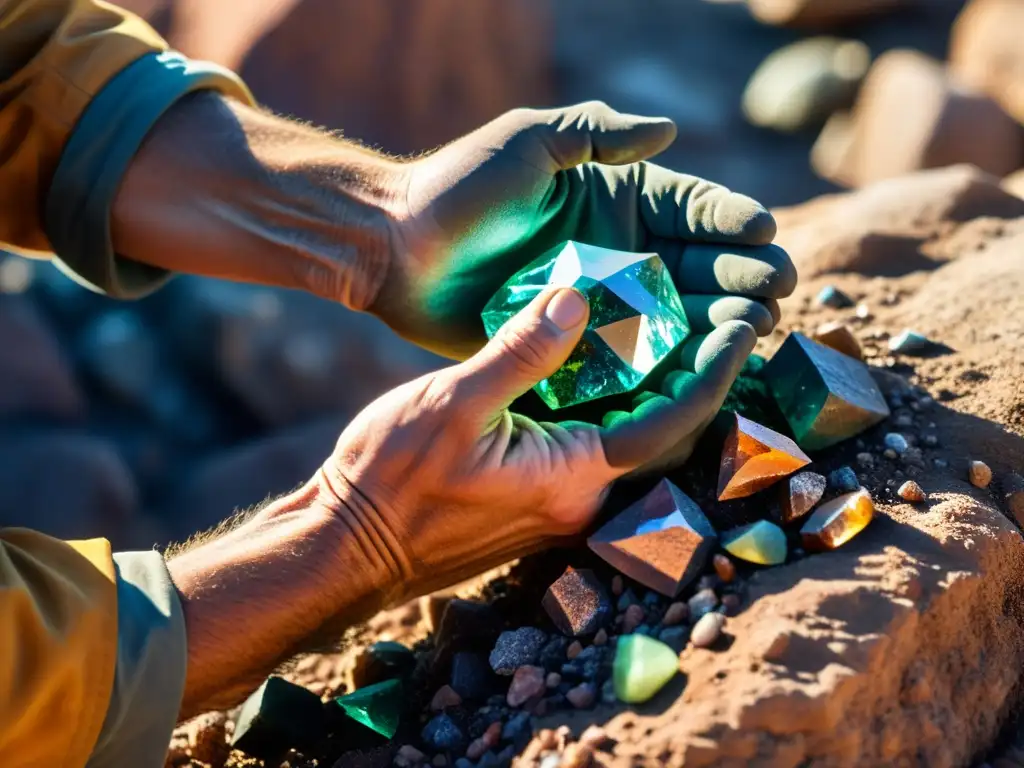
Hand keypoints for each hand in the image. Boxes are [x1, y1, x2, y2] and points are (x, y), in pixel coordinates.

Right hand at [320, 287, 755, 604]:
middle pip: (663, 434)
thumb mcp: (453, 402)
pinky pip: (591, 445)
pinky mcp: (533, 497)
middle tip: (720, 318)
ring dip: (654, 389)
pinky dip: (609, 403)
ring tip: (675, 329)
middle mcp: (579, 499)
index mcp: (574, 478)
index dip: (715, 372)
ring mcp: (556, 503)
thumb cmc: (390, 480)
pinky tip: (601, 362)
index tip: (745, 326)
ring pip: (628, 440)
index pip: (672, 422)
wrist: (345, 548)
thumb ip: (523, 351)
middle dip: (696, 377)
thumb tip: (578, 299)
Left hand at [373, 101, 795, 359]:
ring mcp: (600, 301)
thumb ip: (594, 135)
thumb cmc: (458, 189)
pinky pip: (631, 354)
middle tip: (776, 290)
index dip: (730, 219)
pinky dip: (669, 361)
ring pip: (676, 312)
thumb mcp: (528, 144)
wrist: (396, 251)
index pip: (690, 207)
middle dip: (741, 274)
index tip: (762, 232)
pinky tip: (702, 368)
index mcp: (615, 199)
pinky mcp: (574, 343)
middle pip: (697, 264)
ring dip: (717, 319)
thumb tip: (668, 130)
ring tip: (754, 326)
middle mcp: (619, 251)